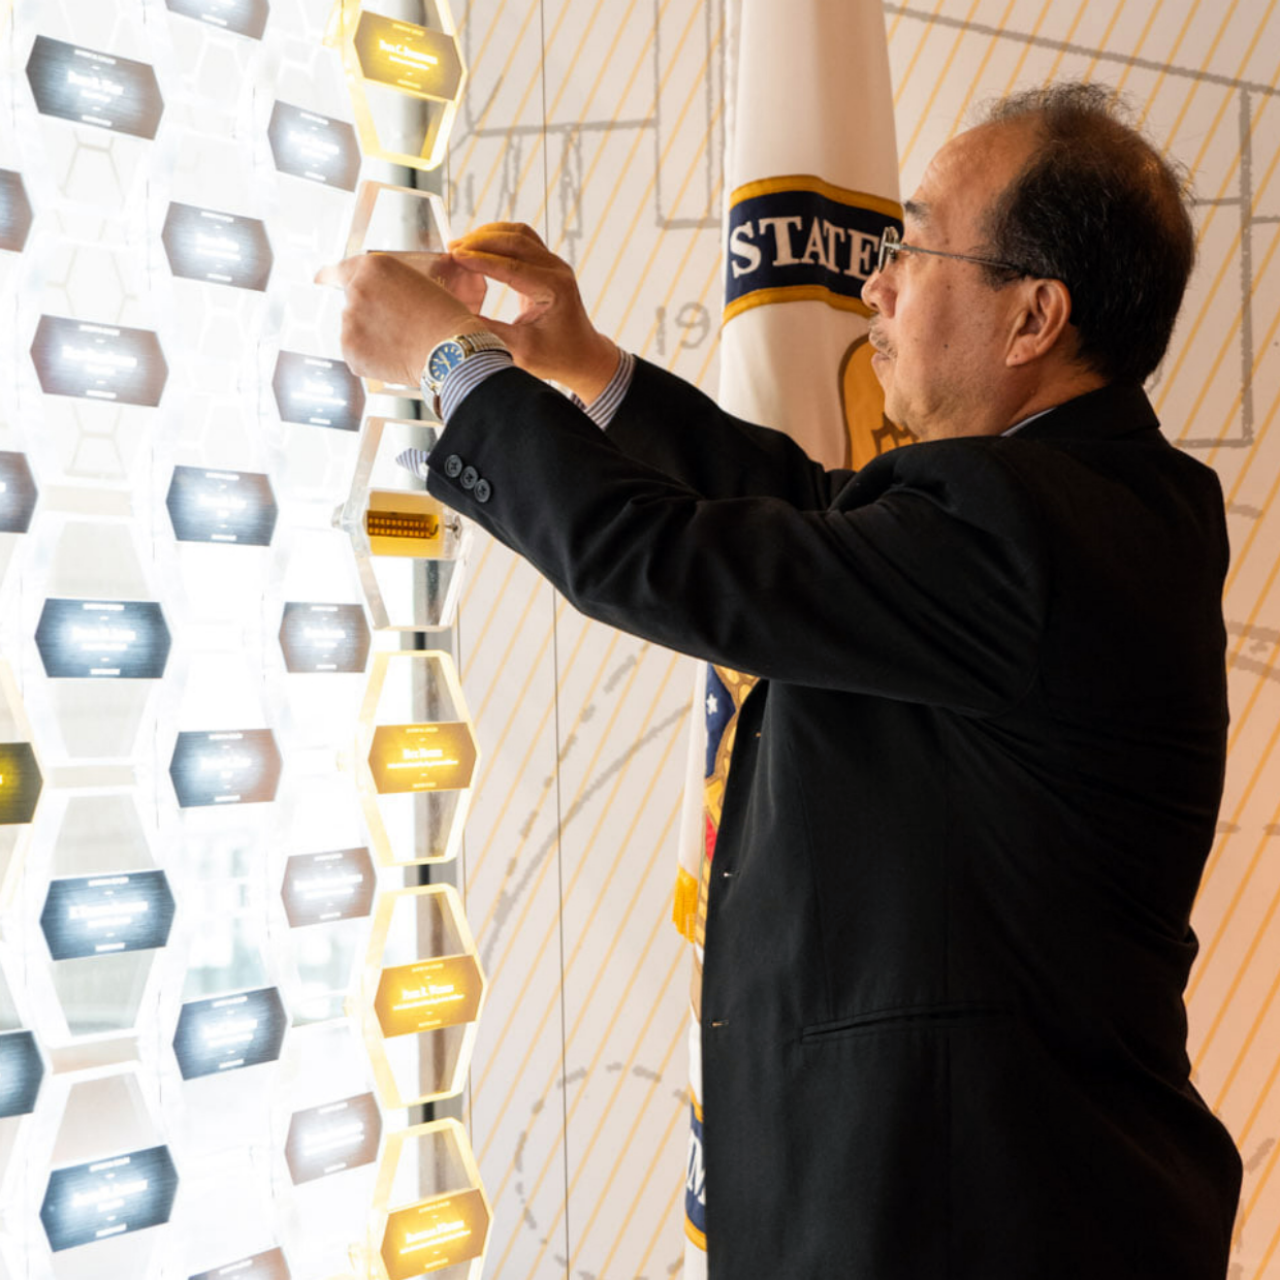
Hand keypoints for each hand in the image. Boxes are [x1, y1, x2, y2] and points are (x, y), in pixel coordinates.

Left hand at [315, 253, 489, 386]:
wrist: (451, 352)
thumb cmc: (445, 319)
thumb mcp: (421, 285)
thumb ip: (392, 286)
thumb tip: (384, 299)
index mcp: (374, 267)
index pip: (340, 269)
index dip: (329, 276)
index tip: (321, 280)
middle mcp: (356, 290)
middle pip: (351, 302)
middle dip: (367, 314)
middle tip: (394, 329)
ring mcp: (350, 321)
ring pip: (353, 329)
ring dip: (370, 337)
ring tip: (401, 345)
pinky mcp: (350, 350)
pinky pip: (356, 353)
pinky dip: (370, 359)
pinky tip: (393, 359)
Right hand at [447, 223, 618, 400]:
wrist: (581, 355)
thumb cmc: (555, 357)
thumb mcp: (521, 350)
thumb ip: (490, 332)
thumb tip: (457, 317)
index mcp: (554, 289)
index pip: (512, 267)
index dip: (480, 260)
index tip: (454, 257)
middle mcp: (557, 270)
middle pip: (515, 241)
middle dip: (480, 241)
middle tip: (451, 248)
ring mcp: (554, 264)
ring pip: (519, 233)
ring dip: (488, 235)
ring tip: (460, 244)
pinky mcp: (547, 264)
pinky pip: (522, 239)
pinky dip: (498, 237)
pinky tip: (477, 245)